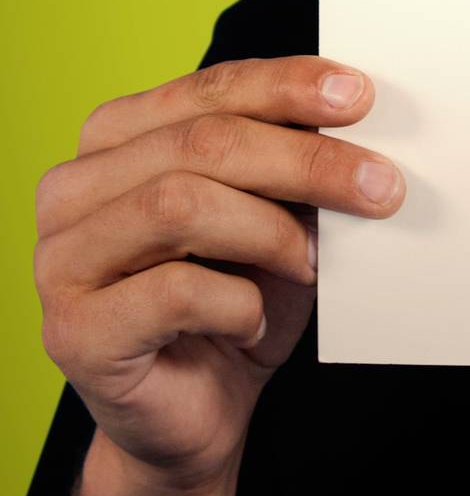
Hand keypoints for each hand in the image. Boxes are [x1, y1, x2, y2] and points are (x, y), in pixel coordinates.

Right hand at [34, 56, 406, 495]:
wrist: (198, 410)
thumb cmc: (237, 294)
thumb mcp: (275, 210)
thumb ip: (291, 159)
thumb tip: (355, 116)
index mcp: (117, 136)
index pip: (212, 87)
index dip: (289, 85)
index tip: (360, 96)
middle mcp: (73, 187)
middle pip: (203, 142)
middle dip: (307, 161)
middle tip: (382, 186)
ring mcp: (60, 259)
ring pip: (181, 204)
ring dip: (273, 232)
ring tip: (312, 263)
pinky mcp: (73, 330)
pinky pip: (173, 292)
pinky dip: (238, 303)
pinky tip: (251, 322)